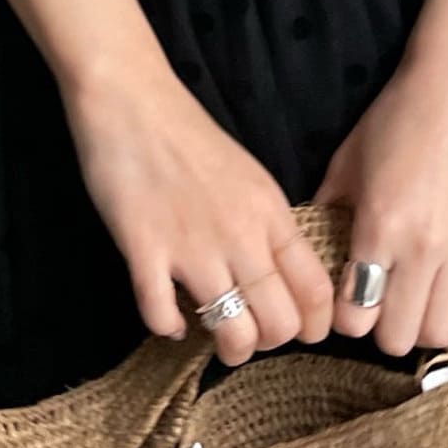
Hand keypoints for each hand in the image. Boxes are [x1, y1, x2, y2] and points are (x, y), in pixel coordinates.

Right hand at [61, 53, 334, 365]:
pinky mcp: (145, 250)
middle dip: (268, 342)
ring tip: (214, 338)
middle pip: (279, 321)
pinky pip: (162, 315)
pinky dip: (168, 328)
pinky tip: (170, 320)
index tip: (299, 334)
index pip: (315, 289)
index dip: (313, 325)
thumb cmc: (189, 134)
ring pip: (231, 330)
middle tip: (250, 335)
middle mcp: (241, 235)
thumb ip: (265, 224)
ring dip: (226, 348)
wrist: (132, 100)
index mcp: (270, 213)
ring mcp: (192, 247)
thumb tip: (276, 274)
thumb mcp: (248, 176)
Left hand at [312, 52, 447, 357]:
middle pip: (400, 335)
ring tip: (416, 306)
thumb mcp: (345, 162)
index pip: (355, 316)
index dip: (344, 318)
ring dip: (426, 326)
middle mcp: (423, 248)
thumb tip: (308, 247)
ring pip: (446, 327)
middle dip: (382, 331)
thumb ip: (325, 210)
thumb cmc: (395, 117)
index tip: (344, 303)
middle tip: (378, 307)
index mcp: (380, 229)